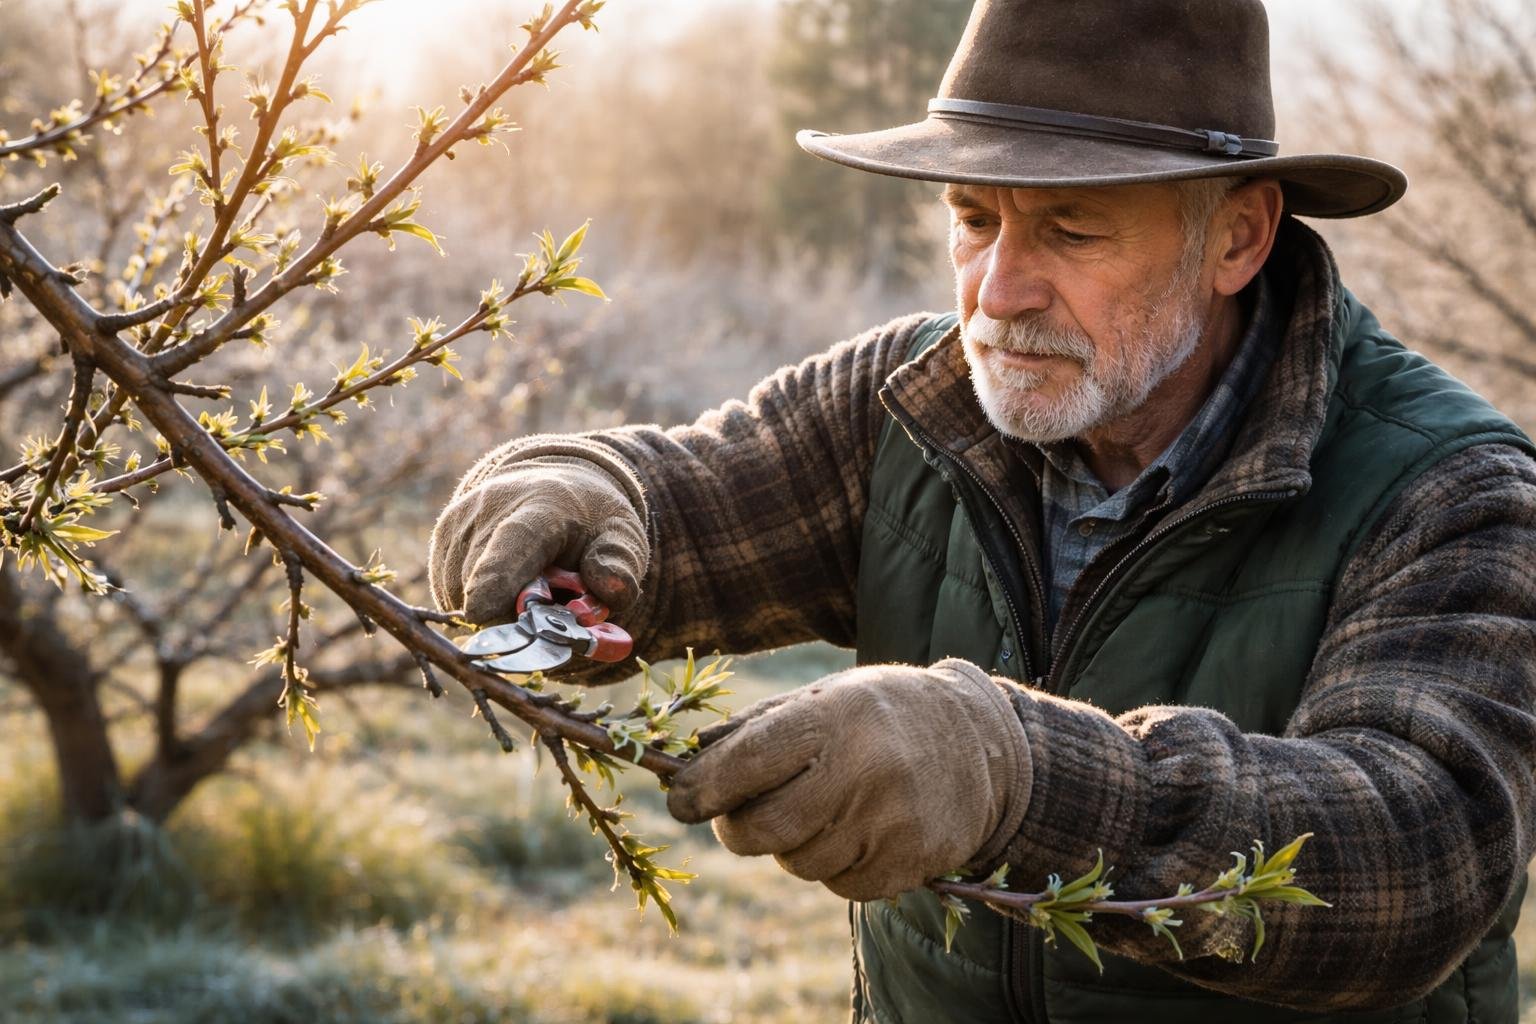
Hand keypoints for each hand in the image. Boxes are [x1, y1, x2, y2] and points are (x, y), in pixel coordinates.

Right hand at [428, 457, 647, 626]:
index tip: (481, 612)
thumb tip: (609, 592)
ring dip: (499, 613)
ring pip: (465, 600)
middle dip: (518, 617)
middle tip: (553, 609)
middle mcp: (487, 510)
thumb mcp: (622, 533)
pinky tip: (506, 587)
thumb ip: (621, 563)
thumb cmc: (588, 519)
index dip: (496, 580)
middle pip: (486, 587)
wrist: (550, 486)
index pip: (512, 544)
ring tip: (531, 589)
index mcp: (542, 505)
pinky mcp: (438, 546)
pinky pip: (452, 600)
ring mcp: (457, 528)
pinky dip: (481, 606)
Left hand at [666, 659, 1031, 901]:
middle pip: (764, 829)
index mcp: (836, 718)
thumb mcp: (822, 697)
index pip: (747, 763)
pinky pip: (840, 886)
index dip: (701, 788)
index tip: (679, 799)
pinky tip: (857, 829)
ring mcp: (892, 821)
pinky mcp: (912, 862)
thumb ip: (755, 730)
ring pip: (799, 863)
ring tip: (822, 808)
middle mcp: (866, 769)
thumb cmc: (880, 714)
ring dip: (792, 845)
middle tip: (740, 813)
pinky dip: (833, 865)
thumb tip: (684, 765)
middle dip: (738, 826)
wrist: (981, 740)